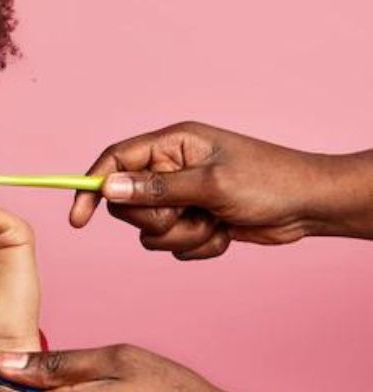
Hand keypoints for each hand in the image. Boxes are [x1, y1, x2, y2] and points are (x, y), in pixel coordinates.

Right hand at [69, 121, 341, 259]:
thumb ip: (156, 188)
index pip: (115, 160)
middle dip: (156, 219)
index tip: (80, 218)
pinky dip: (197, 246)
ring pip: (149, 231)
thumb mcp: (210, 184)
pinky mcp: (193, 221)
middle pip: (127, 203)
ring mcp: (182, 196)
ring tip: (214, 224)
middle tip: (188, 214)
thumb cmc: (269, 183)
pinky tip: (225, 233)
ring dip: (181, 236)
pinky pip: (172, 246)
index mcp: (172, 145)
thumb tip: (108, 188)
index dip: (92, 186)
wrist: (310, 207)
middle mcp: (171, 169)